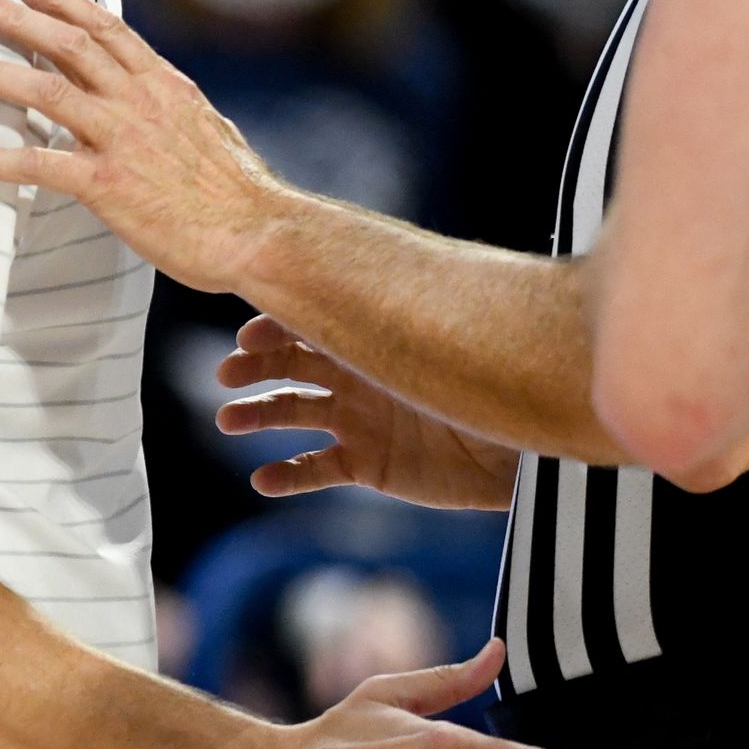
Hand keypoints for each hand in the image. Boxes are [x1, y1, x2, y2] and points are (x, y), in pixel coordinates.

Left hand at [0, 0, 286, 296]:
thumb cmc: (236, 192)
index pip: (105, 28)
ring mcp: (122, 139)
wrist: (258, 232)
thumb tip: (154, 98)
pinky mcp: (108, 184)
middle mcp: (139, 101)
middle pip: (68, 45)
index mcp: (164, 85)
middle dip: (17, 19)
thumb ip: (171, 109)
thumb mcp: (207, 129)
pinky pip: (39, 164)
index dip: (60, 0)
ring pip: (46, 91)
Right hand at [217, 315, 519, 510]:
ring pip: (293, 413)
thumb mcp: (453, 350)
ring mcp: (359, 422)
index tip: (248, 337)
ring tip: (229, 422)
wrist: (521, 453)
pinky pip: (315, 469)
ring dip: (257, 415)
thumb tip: (399, 268)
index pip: (313, 323)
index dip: (275, 327)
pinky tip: (262, 480)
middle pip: (291, 364)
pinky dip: (286, 475)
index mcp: (377, 340)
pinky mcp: (367, 466)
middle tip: (226, 375)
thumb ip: (418, 318)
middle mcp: (360, 377)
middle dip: (254, 366)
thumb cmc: (494, 390)